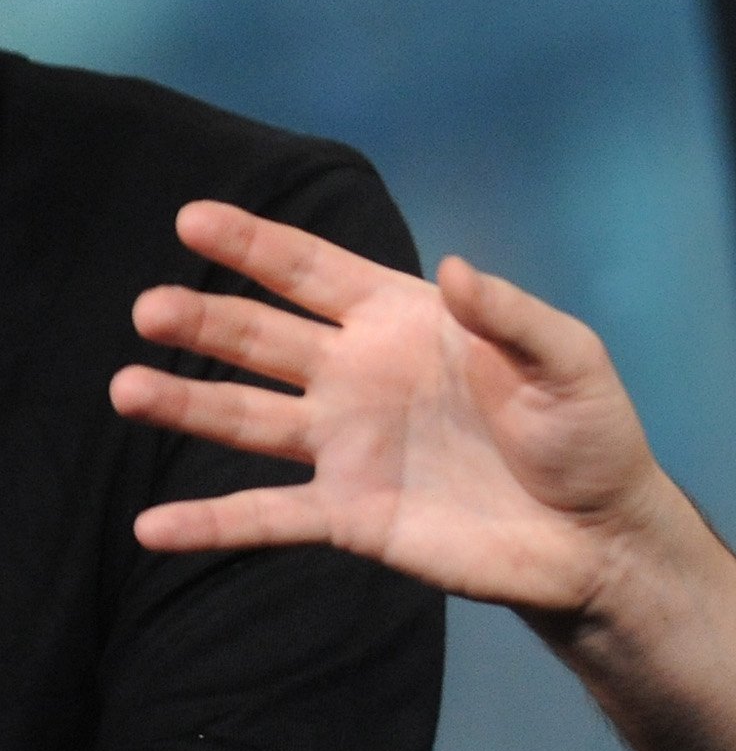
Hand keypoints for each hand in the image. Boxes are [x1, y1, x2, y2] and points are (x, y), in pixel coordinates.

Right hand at [111, 201, 674, 615]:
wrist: (596, 534)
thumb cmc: (589, 434)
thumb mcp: (568, 359)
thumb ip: (511, 314)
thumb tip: (457, 267)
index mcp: (406, 324)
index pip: (317, 272)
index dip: (257, 244)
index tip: (194, 216)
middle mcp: (361, 376)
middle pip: (263, 338)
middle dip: (206, 319)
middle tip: (150, 305)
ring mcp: (348, 446)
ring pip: (246, 417)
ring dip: (185, 402)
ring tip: (124, 387)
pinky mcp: (350, 515)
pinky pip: (266, 517)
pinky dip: (208, 524)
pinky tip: (152, 528)